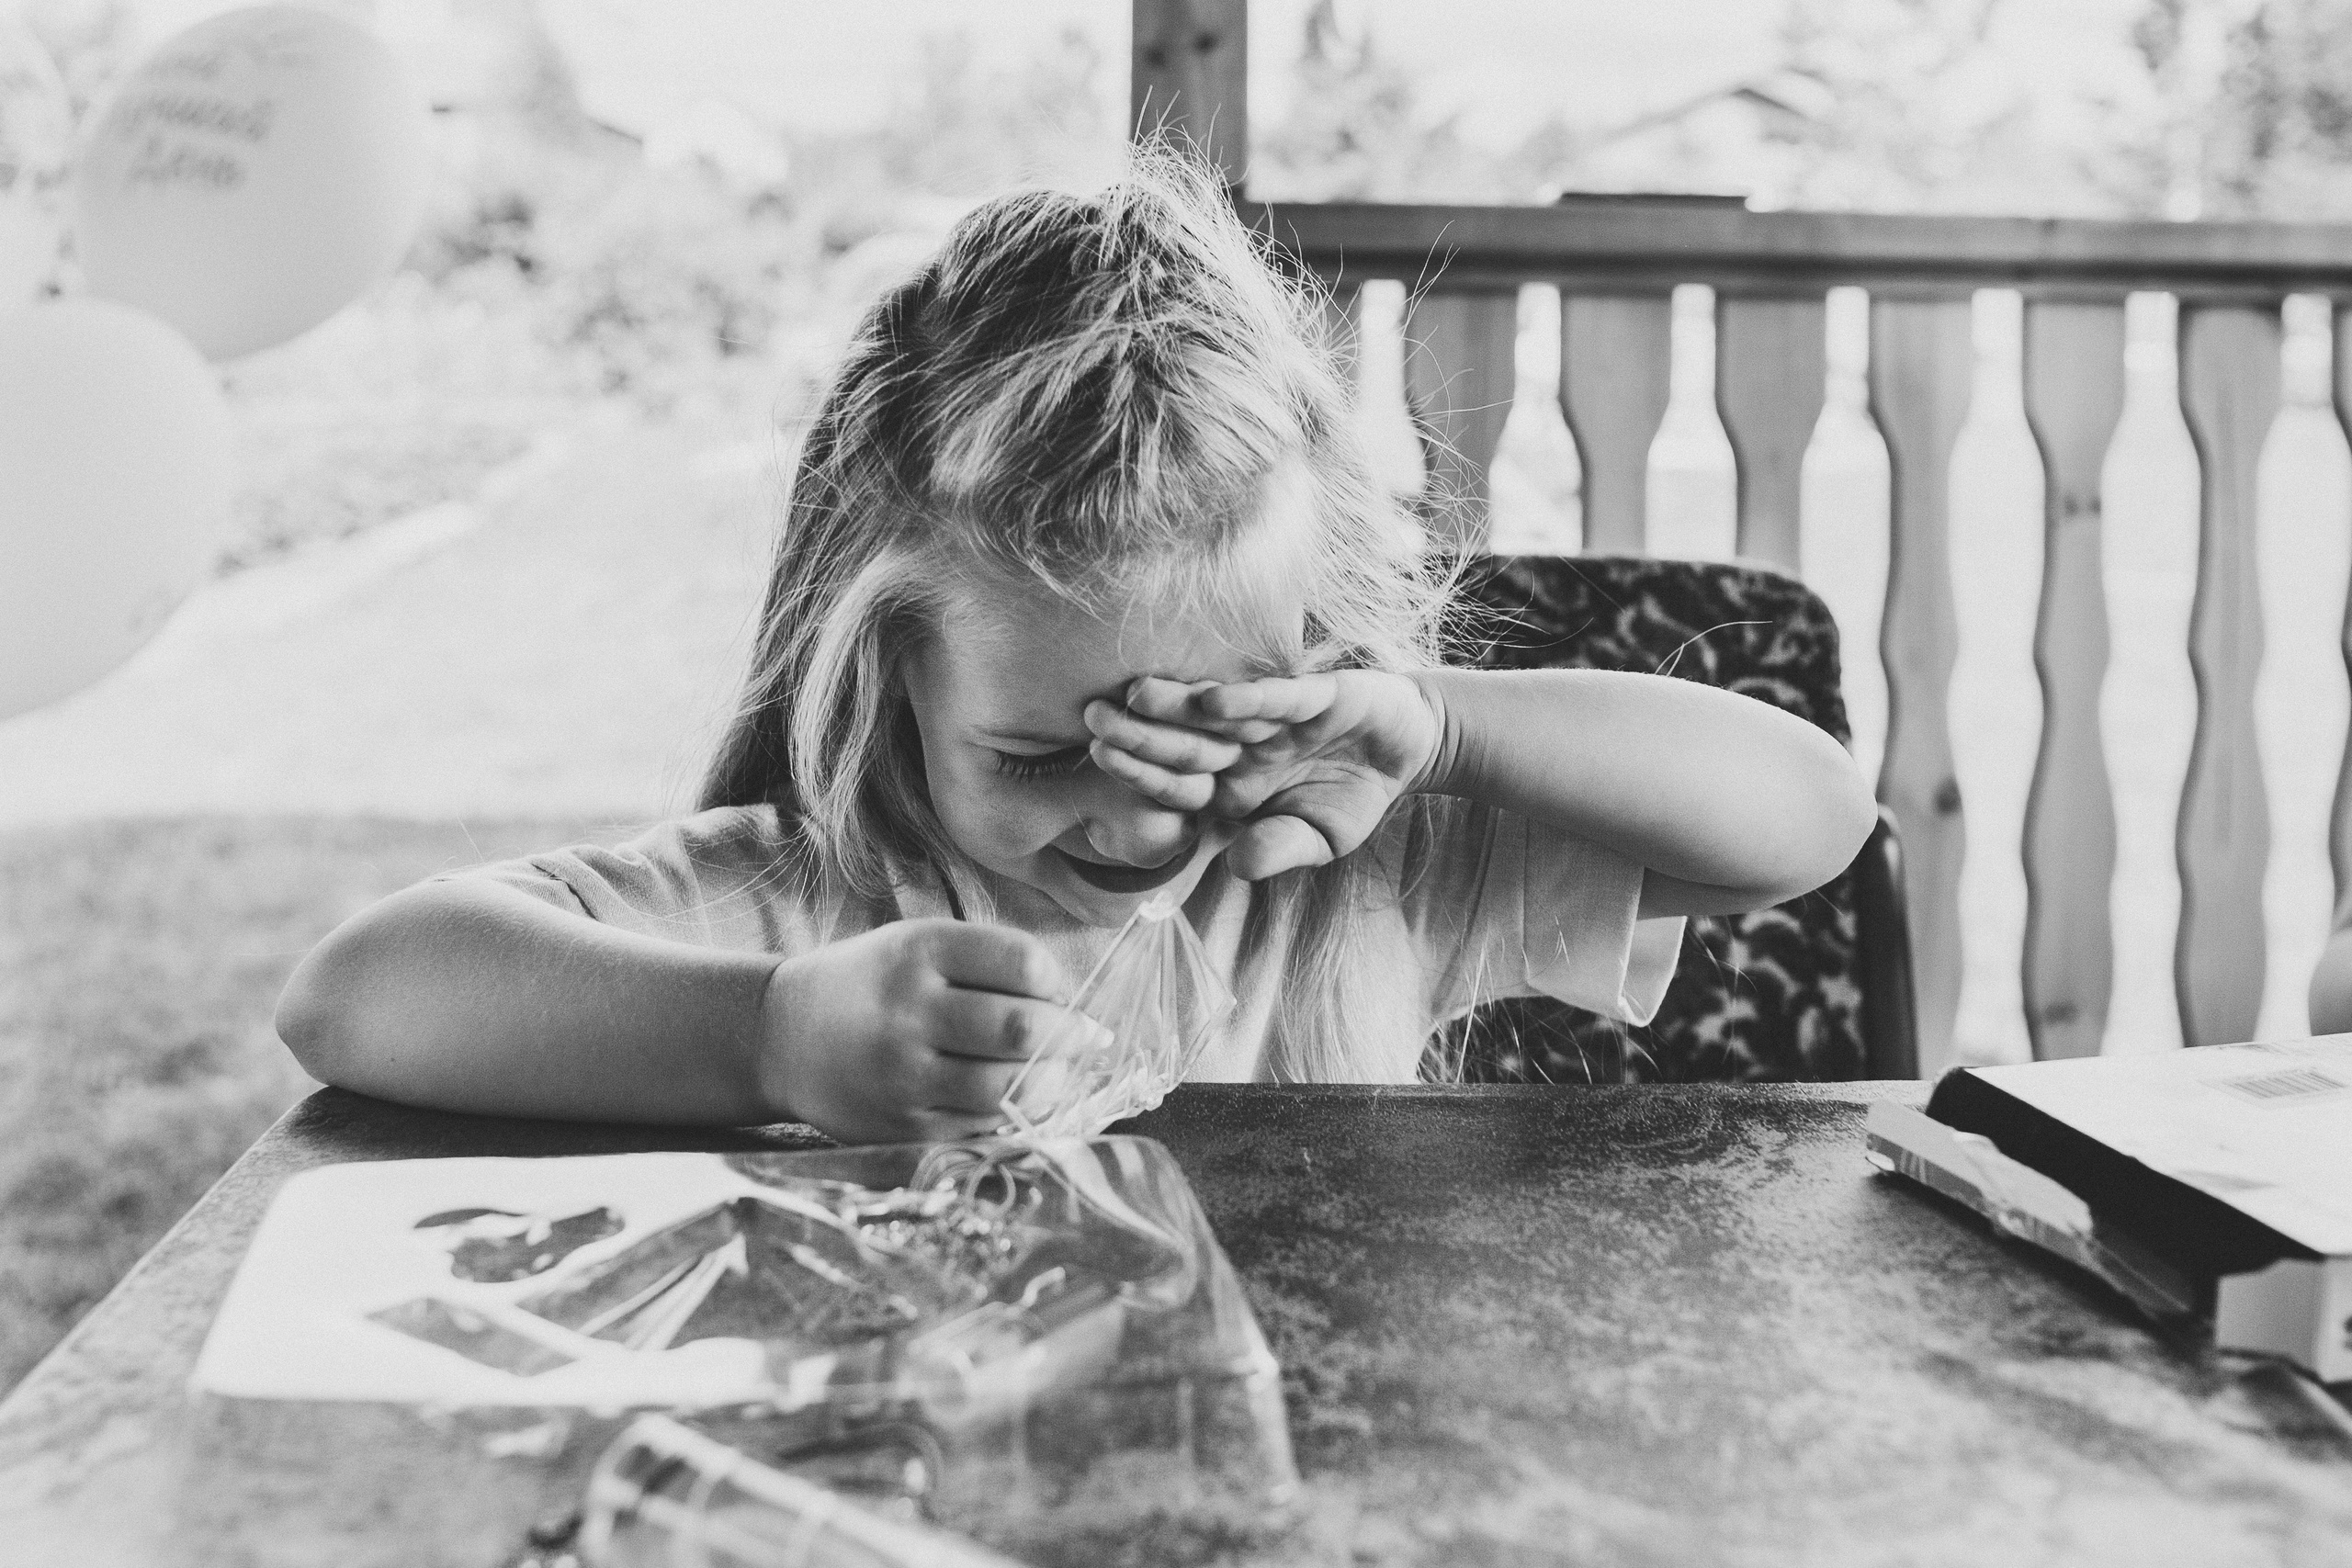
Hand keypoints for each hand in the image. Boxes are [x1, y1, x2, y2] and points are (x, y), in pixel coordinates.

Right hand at [754, 919, 1106, 1142]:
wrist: (782, 1037)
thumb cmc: (871, 985)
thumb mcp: (919, 945)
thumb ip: (992, 965)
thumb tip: (1079, 1011)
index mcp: (919, 950)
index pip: (1023, 963)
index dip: (1058, 982)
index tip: (1059, 993)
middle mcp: (909, 1010)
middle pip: (1022, 1027)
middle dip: (1071, 1035)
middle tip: (1084, 1038)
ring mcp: (902, 1075)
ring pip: (1009, 1086)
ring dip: (1053, 1081)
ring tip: (1057, 1071)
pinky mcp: (901, 1127)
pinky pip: (983, 1128)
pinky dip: (1015, 1115)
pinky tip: (1019, 1099)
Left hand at [1085, 671, 1444, 880]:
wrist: (1407, 749)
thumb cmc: (1351, 796)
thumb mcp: (1321, 839)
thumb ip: (1280, 850)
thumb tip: (1238, 867)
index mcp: (1234, 788)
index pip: (1179, 786)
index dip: (1142, 776)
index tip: (1102, 763)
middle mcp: (1244, 750)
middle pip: (1184, 745)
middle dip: (1139, 734)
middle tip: (1092, 719)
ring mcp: (1274, 722)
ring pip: (1218, 715)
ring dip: (1177, 706)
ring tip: (1134, 696)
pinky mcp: (1313, 696)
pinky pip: (1275, 699)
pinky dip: (1248, 701)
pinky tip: (1212, 701)